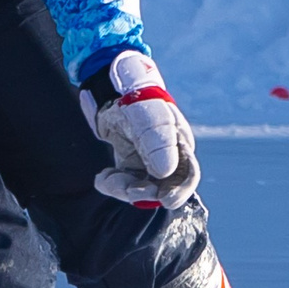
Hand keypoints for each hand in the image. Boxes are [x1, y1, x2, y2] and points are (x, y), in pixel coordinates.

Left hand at [82, 49, 199, 207]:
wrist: (112, 89)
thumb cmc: (137, 99)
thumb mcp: (148, 119)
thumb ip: (157, 143)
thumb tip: (165, 173)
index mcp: (179, 145)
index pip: (187, 175)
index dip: (179, 190)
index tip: (164, 199)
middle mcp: (166, 156)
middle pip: (163, 187)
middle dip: (145, 193)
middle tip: (127, 191)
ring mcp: (147, 161)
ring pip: (140, 187)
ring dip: (123, 188)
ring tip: (106, 179)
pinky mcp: (129, 163)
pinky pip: (124, 181)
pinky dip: (112, 183)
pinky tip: (101, 177)